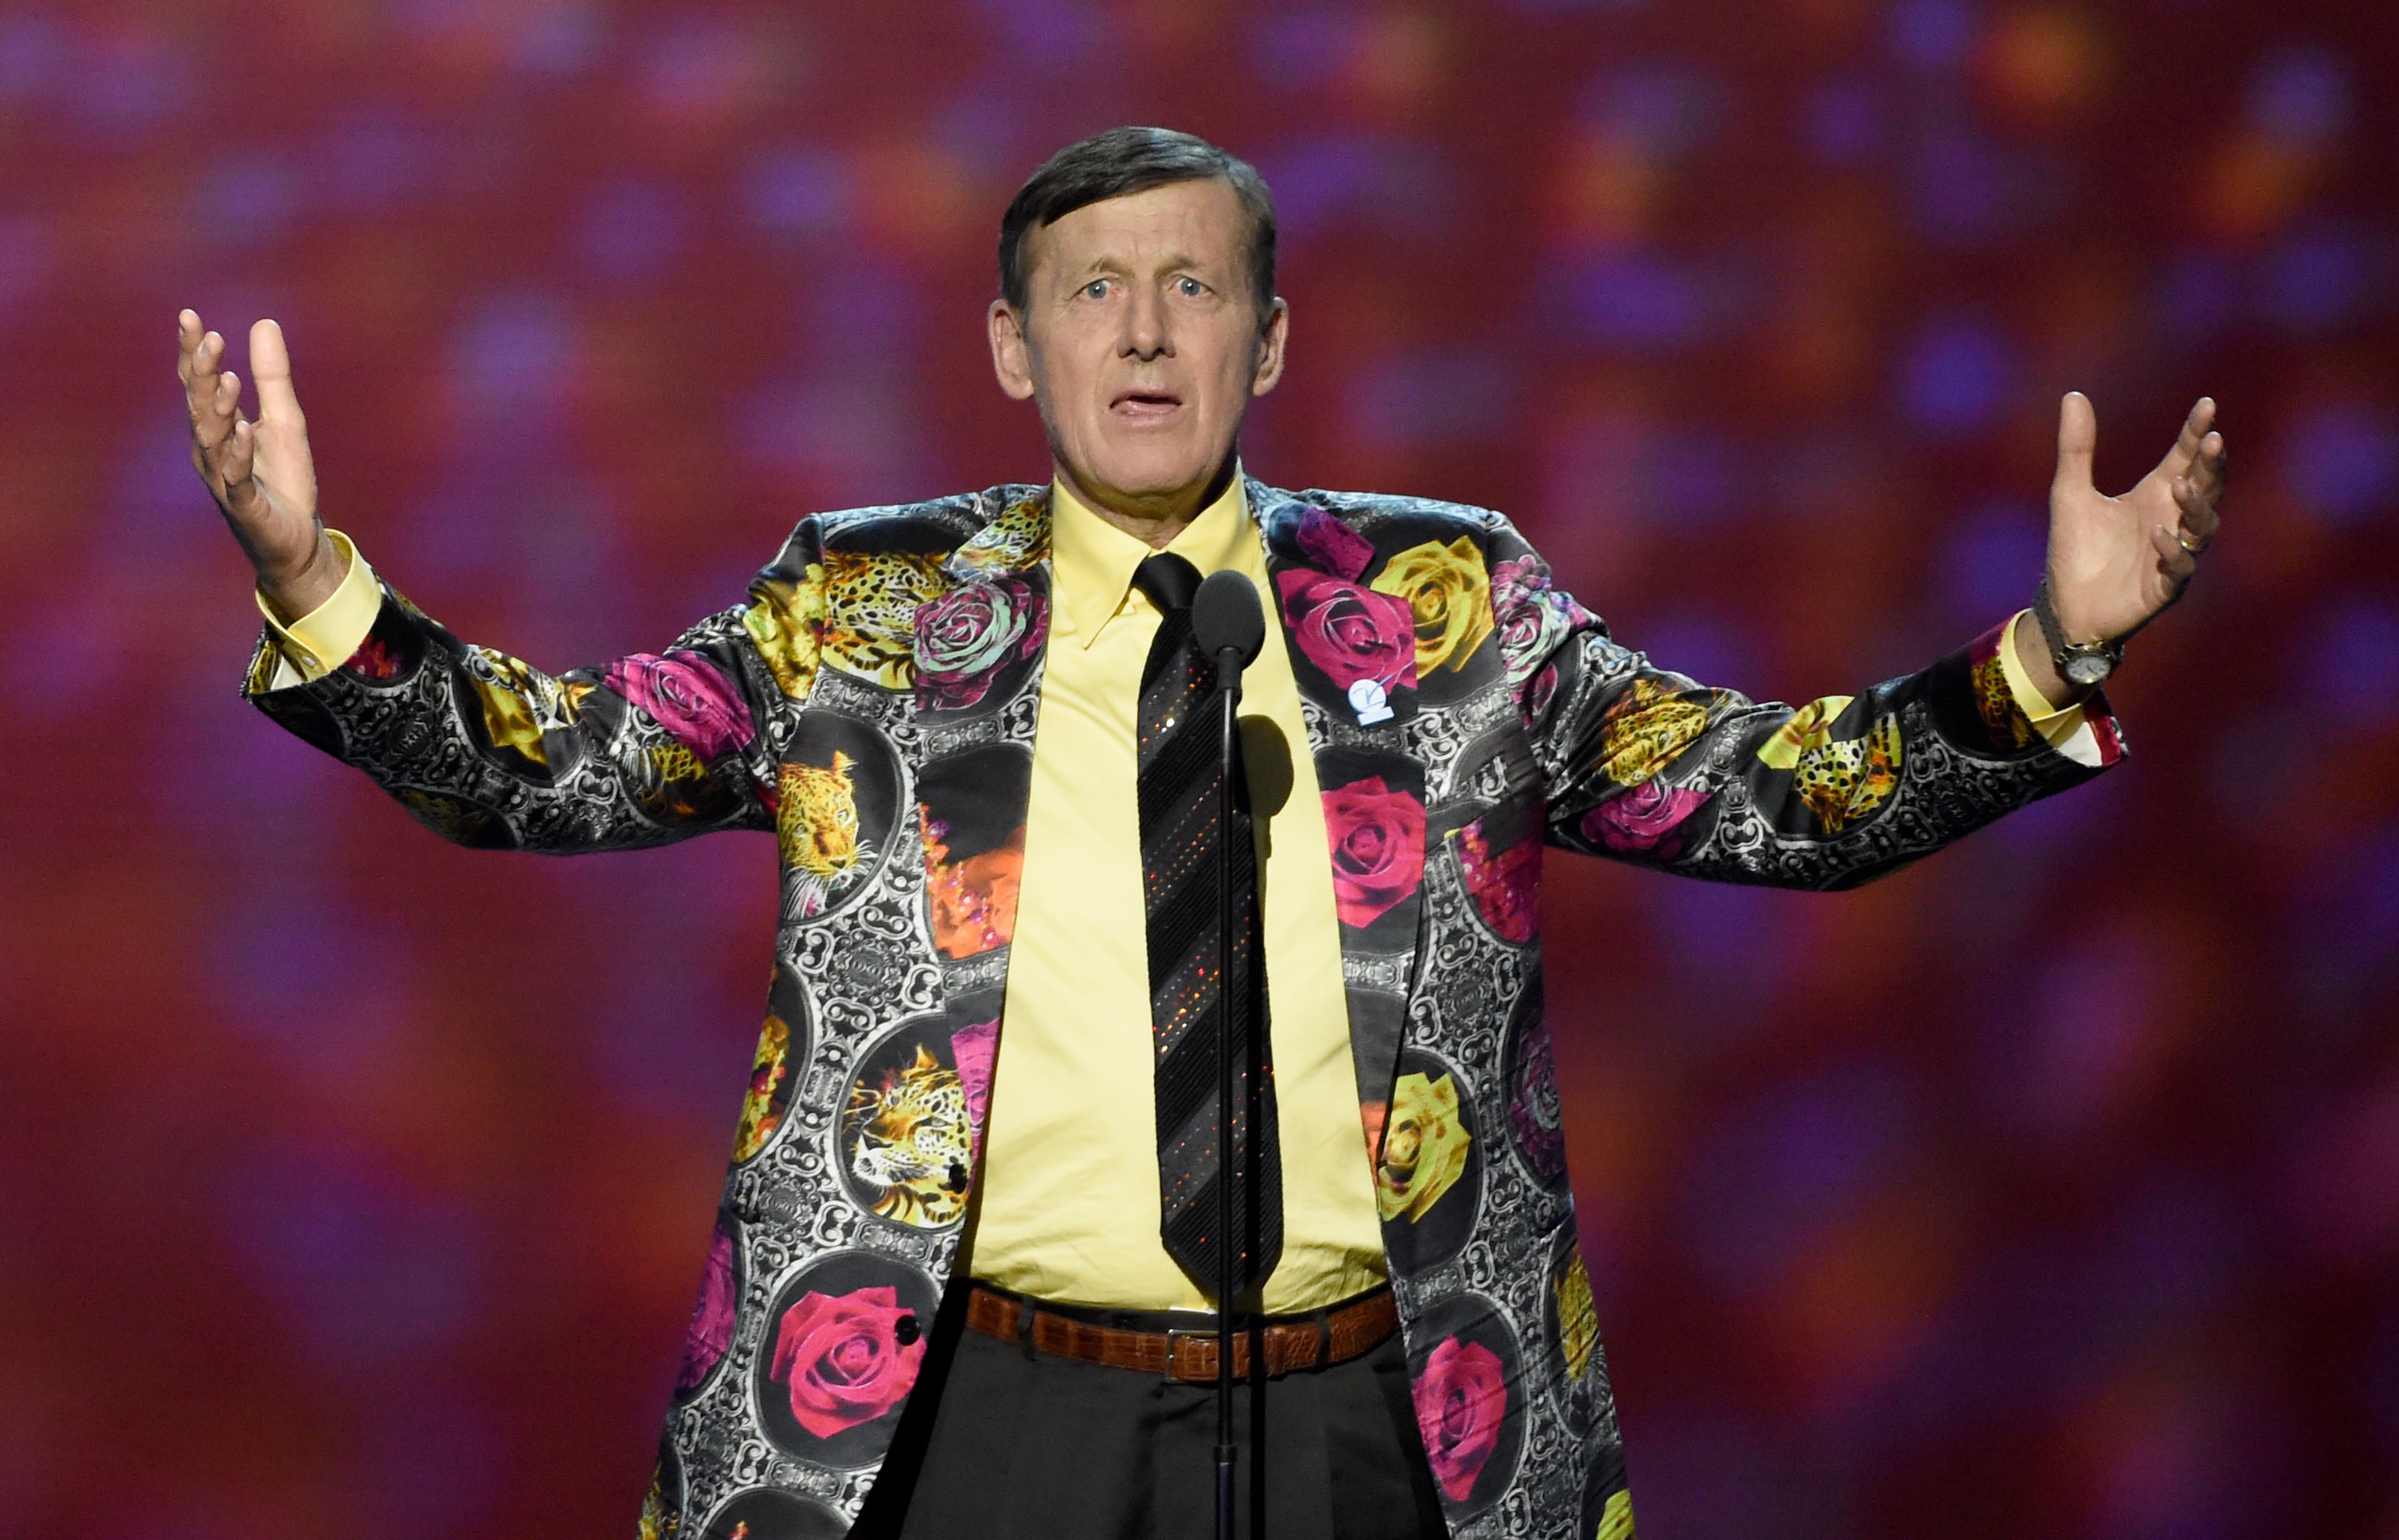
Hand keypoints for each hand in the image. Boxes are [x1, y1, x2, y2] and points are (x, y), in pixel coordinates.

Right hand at [178, 310, 341, 618]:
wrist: (297, 538)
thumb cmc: (283, 479)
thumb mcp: (285, 419)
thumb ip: (272, 377)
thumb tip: (264, 323)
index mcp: (216, 427)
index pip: (198, 383)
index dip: (191, 352)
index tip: (189, 316)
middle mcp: (210, 450)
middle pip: (199, 405)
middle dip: (201, 373)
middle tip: (208, 338)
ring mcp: (224, 478)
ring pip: (213, 439)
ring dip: (219, 409)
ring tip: (227, 378)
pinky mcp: (245, 505)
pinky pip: (237, 477)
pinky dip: (239, 453)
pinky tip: (245, 429)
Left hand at [2017, 392, 2224, 703]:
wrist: (2065, 606)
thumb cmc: (2075, 550)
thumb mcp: (2070, 493)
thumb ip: (2076, 447)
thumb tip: (2073, 395)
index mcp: (2154, 494)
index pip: (2185, 457)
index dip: (2197, 432)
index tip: (2207, 405)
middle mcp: (2172, 520)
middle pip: (2207, 486)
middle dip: (2212, 465)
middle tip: (2212, 440)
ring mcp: (2173, 553)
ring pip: (2203, 526)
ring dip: (2195, 505)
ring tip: (2179, 484)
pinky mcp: (2165, 587)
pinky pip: (2180, 567)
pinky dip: (2173, 551)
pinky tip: (2159, 535)